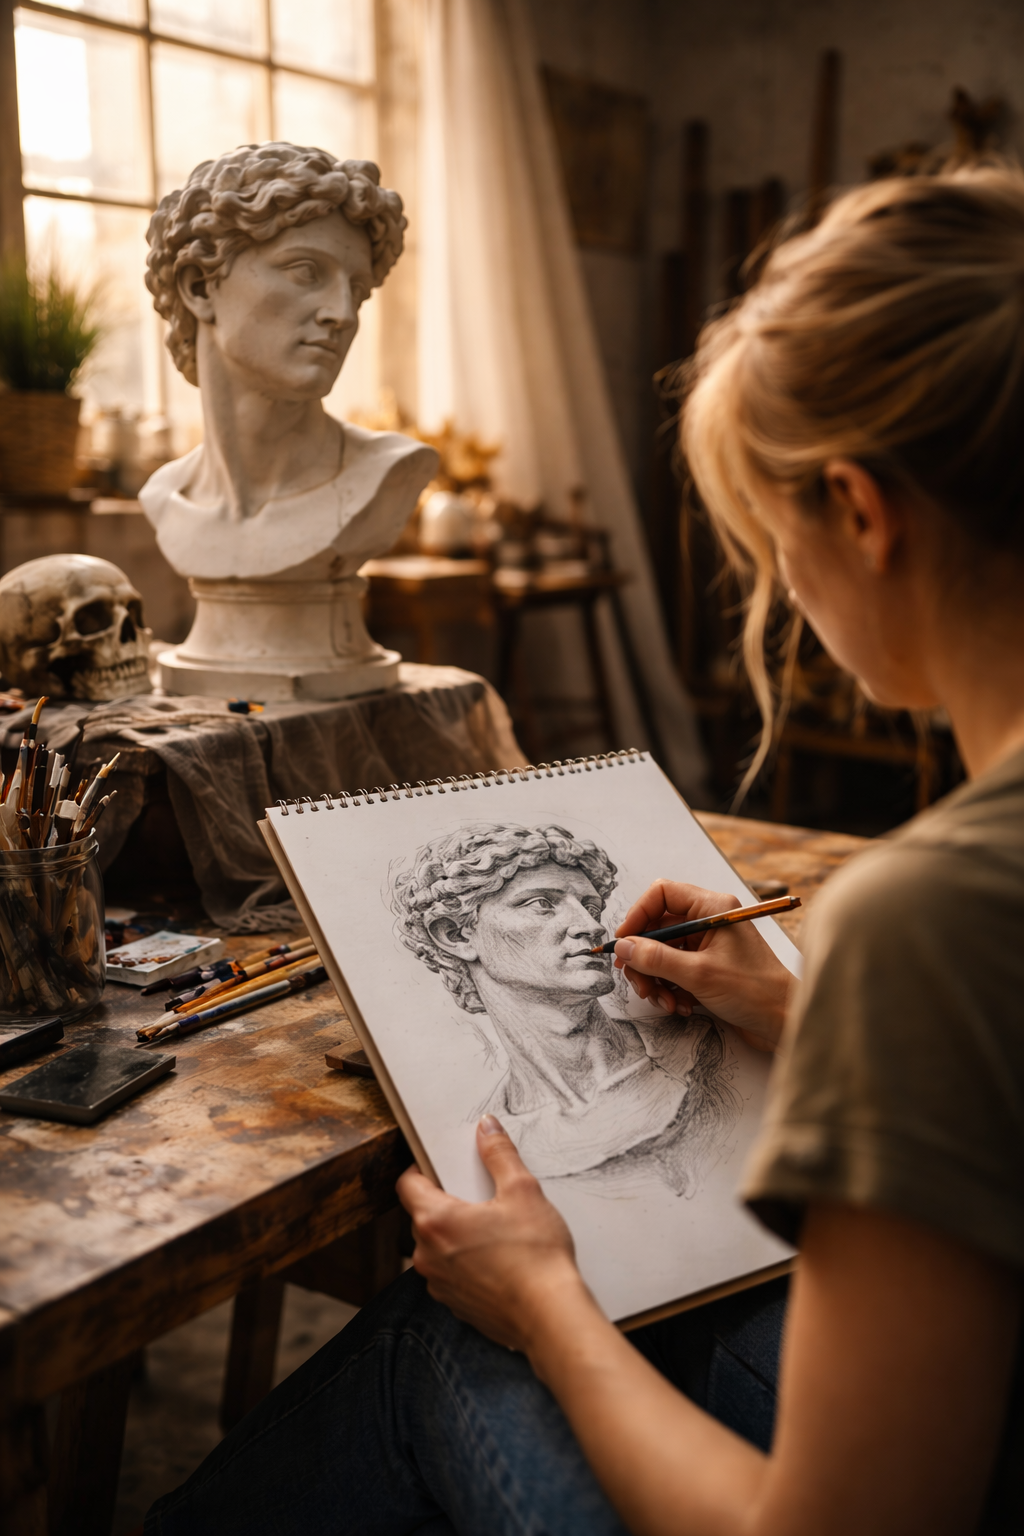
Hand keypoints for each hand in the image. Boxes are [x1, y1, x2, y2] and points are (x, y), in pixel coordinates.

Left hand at [397, 1116, 590, 1352]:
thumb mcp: (522, 1190)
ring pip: (439, 1246)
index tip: (443, 1163)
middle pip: (424, 1215)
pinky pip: (453, 1273)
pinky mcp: (456, 1305)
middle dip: (448, 1201)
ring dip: (458, 1234)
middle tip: (481, 1194)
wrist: (550, 1317)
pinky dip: (468, 1262)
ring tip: (496, 1229)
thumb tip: (486, 1128)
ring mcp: (440, 1284)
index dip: (422, 1169)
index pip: (407, 1184)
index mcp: (435, 1221)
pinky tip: (501, 1259)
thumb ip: (499, 1155)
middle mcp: (427, 1255)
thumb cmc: (535, 1256)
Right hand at [614, 881, 793, 1051]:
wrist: (784, 1022)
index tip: (624, 942)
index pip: (662, 894)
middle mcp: (708, 922)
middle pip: (657, 927)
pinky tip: (679, 1006)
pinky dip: (669, 989)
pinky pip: (673, 972)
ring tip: (663, 1001)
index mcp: (712, 908)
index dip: (638, 915)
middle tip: (640, 983)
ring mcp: (707, 946)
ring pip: (662, 953)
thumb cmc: (756, 992)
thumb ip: (657, 959)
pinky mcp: (706, 968)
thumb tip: (624, 947)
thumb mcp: (699, 974)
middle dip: (644, 958)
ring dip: (655, 979)